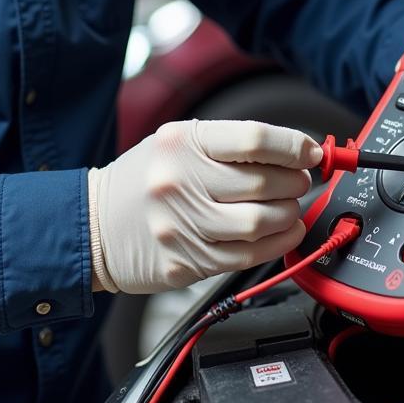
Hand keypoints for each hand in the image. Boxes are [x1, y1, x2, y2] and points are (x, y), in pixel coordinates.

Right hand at [89, 120, 321, 293]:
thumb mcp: (176, 142)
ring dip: (289, 214)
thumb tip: (292, 151)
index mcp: (182, 143)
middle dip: (296, 182)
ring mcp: (182, 226)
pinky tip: (282, 233)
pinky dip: (277, 244)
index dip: (293, 146)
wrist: (93, 226)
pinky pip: (246, 257)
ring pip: (261, 223)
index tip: (310, 152)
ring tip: (290, 207)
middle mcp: (181, 182)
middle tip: (300, 180)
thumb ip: (229, 145)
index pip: (254, 139)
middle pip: (264, 183)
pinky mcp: (185, 263)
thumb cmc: (143, 179)